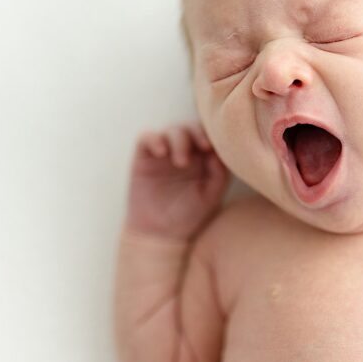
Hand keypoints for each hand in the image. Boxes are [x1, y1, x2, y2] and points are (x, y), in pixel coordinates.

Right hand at [125, 120, 230, 240]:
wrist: (160, 234)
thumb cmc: (189, 215)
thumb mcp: (211, 196)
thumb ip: (219, 174)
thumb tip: (219, 152)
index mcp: (202, 158)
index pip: (209, 135)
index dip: (214, 135)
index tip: (217, 147)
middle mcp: (184, 151)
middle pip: (191, 127)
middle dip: (198, 133)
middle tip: (204, 147)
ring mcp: (163, 153)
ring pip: (171, 130)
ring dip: (179, 139)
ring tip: (181, 162)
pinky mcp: (143, 158)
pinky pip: (146, 138)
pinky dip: (154, 140)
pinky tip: (162, 152)